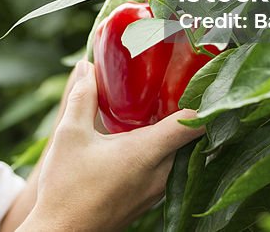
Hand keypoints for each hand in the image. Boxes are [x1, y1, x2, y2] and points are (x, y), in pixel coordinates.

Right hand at [18, 60, 204, 231]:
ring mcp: (155, 192)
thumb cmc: (66, 187)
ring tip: (159, 112)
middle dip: (187, 112)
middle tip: (177, 87)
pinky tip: (142, 144)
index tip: (202, 80)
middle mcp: (160, 173)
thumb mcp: (69, 134)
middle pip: (190, 139)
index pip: (193, 124)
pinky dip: (163, 154)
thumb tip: (87, 67)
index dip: (203, 100)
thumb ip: (83, 97)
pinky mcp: (147, 202)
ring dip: (174, 136)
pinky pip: (167, 172)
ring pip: (179, 157)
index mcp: (147, 152)